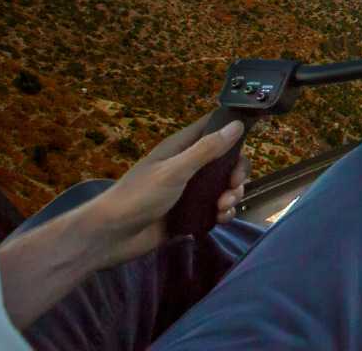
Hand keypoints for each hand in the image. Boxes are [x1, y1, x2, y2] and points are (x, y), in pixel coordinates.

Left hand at [84, 113, 249, 266]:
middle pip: (225, 161)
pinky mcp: (189, 214)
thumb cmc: (138, 196)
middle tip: (233, 186)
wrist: (111, 237)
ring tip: (222, 208)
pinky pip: (215, 209)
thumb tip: (237, 125)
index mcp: (181, 148)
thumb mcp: (174, 171)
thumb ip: (206, 150)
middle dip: (236, 173)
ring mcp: (189, 191)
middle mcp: (187, 167)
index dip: (233, 128)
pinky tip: (219, 219)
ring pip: (223, 187)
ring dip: (231, 195)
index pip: (213, 127)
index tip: (250, 137)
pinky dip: (223, 213)